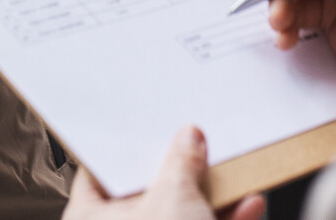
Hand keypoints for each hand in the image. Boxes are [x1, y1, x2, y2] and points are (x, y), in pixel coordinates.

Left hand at [62, 126, 265, 219]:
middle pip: (146, 194)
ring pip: (179, 218)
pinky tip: (248, 207)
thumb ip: (182, 163)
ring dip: (209, 198)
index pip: (99, 172)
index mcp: (87, 219)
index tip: (150, 124)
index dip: (126, 146)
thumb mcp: (175, 199)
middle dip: (180, 171)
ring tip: (231, 172)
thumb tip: (188, 140)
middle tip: (198, 145)